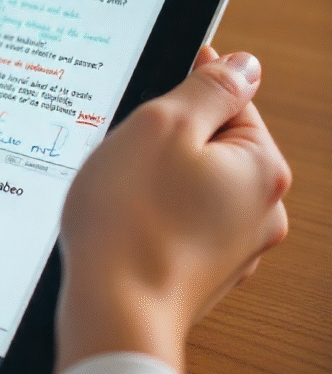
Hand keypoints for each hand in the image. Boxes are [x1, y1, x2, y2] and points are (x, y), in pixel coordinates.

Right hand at [55, 47, 290, 373]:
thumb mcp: (162, 125)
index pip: (231, 101)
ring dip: (155, 180)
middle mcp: (260, 210)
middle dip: (165, 143)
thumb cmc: (131, 219)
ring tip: (121, 193)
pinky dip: (151, 216)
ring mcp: (232, 247)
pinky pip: (177, 222)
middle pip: (210, 145)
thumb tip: (243, 64)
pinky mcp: (201, 271)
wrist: (111, 309)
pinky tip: (124, 223)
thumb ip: (208, 87)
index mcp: (261, 167)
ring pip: (190, 185)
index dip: (183, 91)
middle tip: (127, 153)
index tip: (150, 98)